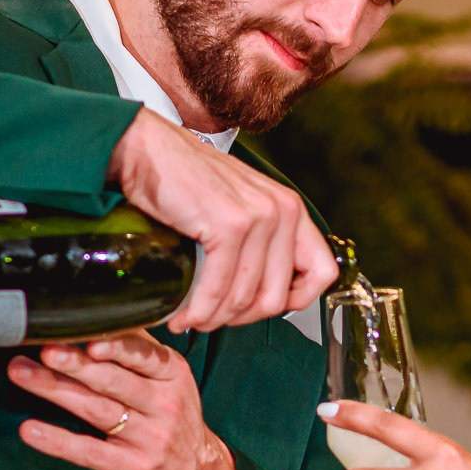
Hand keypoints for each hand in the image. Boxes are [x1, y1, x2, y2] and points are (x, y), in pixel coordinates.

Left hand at [9, 330, 236, 469]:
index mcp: (172, 375)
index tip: (87, 335)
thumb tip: (104, 315)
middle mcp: (164, 405)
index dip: (116, 345)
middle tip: (46, 350)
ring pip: (97, 410)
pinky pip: (89, 452)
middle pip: (114, 381)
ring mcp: (149, 438)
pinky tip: (31, 430)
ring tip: (22, 374)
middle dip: (77, 364)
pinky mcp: (132, 468)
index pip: (142, 355)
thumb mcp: (171, 383)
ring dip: (57, 390)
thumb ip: (140, 352)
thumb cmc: (174, 422)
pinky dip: (58, 441)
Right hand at [108, 109, 335, 332]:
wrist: (148, 151)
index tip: (261, 309)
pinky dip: (199, 309)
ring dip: (214, 318)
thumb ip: (259, 243)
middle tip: (213, 318)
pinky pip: (220, 287)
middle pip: (277, 298)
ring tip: (191, 318)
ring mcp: (259, 217)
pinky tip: (183, 314)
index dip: (296, 302)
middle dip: (241, 318)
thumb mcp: (238, 209)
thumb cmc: (186, 182)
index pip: (322, 273)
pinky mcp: (229, 225)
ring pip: (246, 299)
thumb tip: (260, 297)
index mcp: (291, 209)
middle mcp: (283, 211)